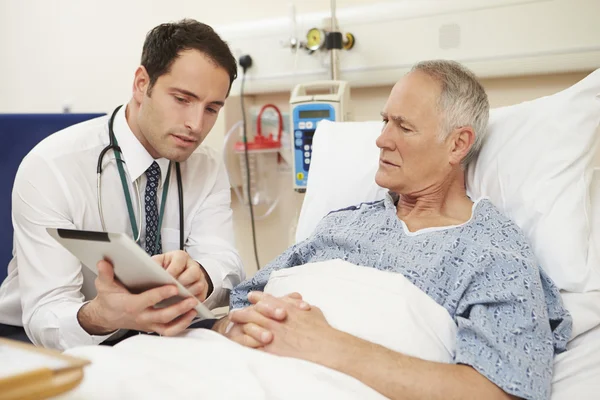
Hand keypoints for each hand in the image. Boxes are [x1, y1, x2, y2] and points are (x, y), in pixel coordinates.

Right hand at [78, 260, 198, 335]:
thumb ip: (105, 274)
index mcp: (130, 305)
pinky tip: (190, 315)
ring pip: (168, 326)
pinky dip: (181, 325)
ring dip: (183, 318)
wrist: (106, 316)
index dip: (161, 294)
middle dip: (178, 308)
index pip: (147, 300)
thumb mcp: (104, 285)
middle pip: (162, 316)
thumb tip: (103, 262)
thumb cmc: (108, 298)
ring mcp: (148, 324)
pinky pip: (169, 331)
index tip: (174, 286)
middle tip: (191, 298)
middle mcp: (141, 317)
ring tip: (194, 306)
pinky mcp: (153, 327)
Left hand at [152, 250, 211, 300]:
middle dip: (183, 282)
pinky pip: (200, 298)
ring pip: (199, 285)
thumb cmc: (161, 270)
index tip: (165, 277)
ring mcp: (199, 278)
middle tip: (172, 290)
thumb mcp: (156, 264)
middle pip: (194, 272)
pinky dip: (192, 303)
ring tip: (176, 300)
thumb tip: (145, 270)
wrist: (168, 278)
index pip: (180, 260)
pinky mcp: (201, 291)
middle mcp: (192, 266)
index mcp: (180, 257)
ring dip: (188, 293)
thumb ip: (152, 265)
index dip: (173, 270)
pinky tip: (181, 306)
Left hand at [230, 292, 340, 364]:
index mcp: (285, 308)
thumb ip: (300, 307)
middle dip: (242, 312)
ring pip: (250, 328)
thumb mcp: (313, 311)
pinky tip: (239, 345)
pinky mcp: (270, 350)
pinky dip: (245, 345)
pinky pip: (253, 347)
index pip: (266, 299)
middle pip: (253, 313)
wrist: (324, 348)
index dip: (257, 297)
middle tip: (234, 313)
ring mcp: (271, 334)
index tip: (251, 297)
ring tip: (232, 328)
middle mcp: (275, 319)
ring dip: (240, 327)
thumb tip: (298, 304)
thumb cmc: (321, 331)